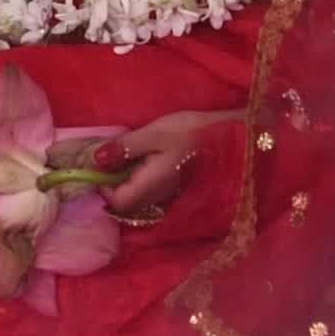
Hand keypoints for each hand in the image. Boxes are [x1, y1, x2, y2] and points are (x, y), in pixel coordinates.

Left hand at [95, 110, 231, 212]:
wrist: (238, 137)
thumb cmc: (194, 133)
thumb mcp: (155, 134)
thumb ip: (124, 148)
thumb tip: (96, 160)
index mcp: (150, 187)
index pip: (116, 202)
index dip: (103, 186)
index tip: (102, 164)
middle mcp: (160, 198)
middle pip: (127, 202)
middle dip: (116, 182)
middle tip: (116, 155)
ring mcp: (173, 196)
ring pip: (142, 196)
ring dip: (131, 179)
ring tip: (132, 154)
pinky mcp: (183, 188)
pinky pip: (156, 190)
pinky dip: (147, 177)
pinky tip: (151, 158)